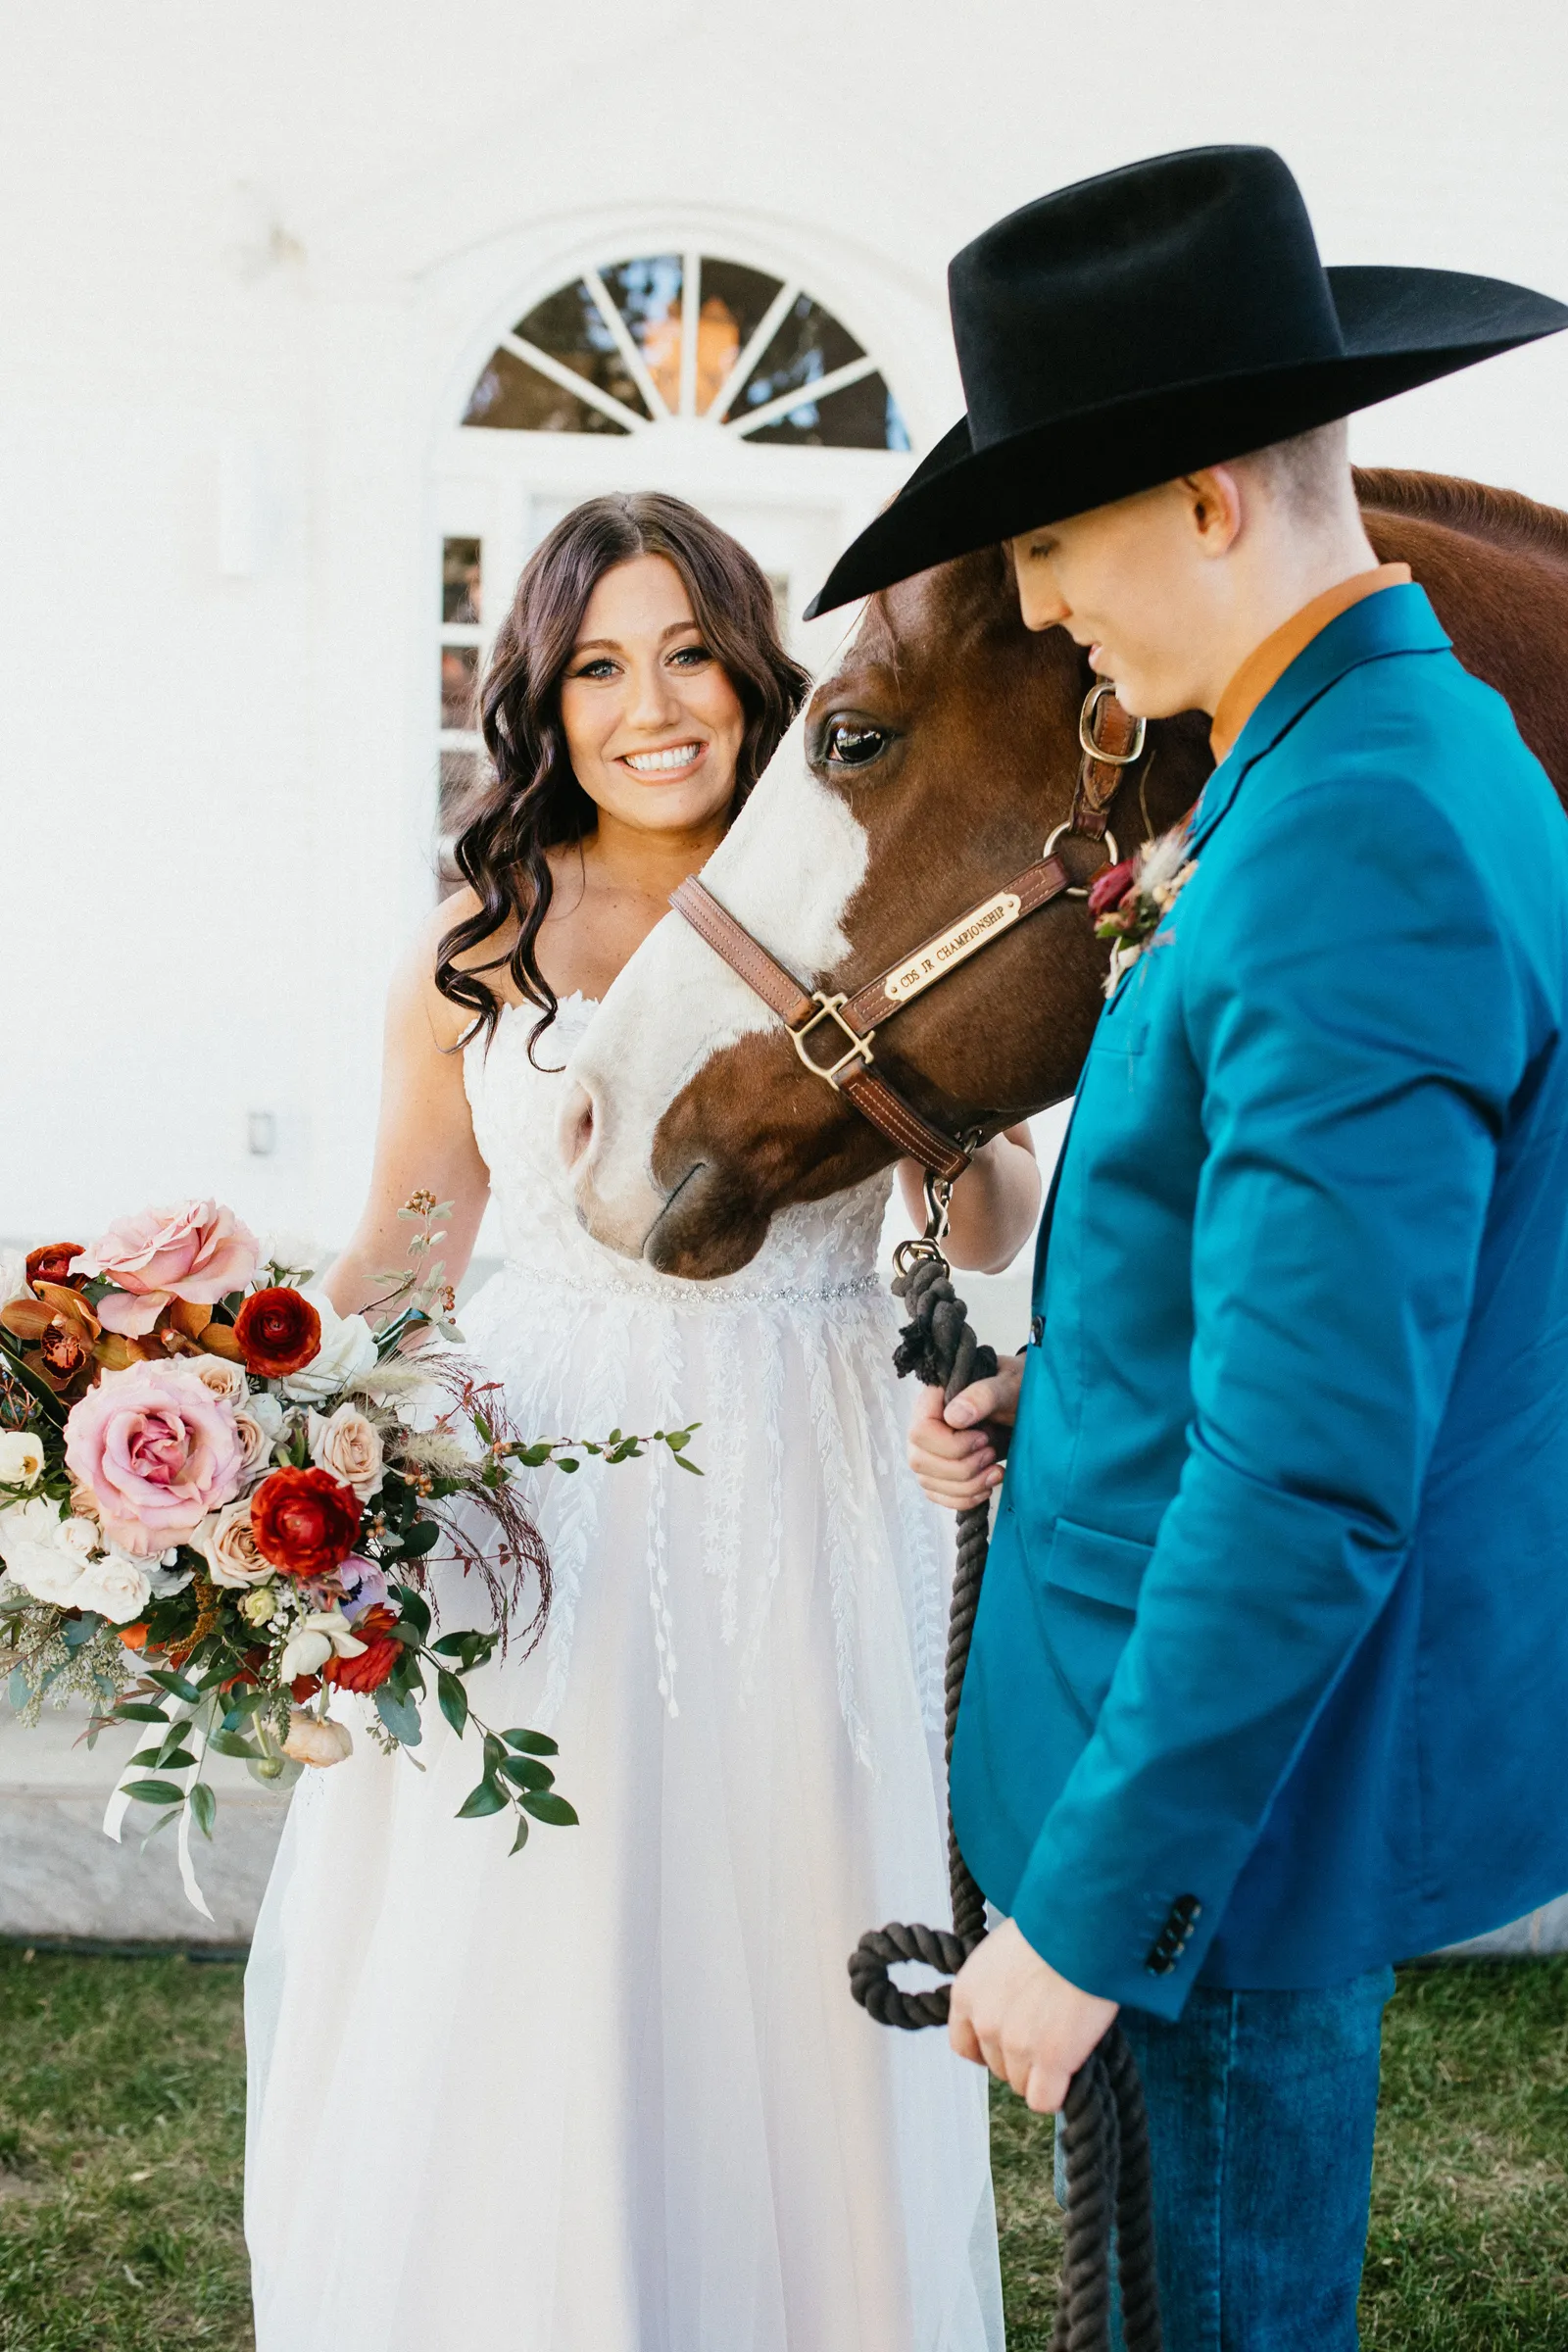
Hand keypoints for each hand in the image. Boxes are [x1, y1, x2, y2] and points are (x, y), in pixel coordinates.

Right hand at [906, 1353, 1023, 1510]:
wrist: (1024, 1407)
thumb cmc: (1016, 1389)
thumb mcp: (1009, 1385)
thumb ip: (983, 1395)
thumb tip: (954, 1417)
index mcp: (934, 1399)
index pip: (921, 1431)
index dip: (951, 1444)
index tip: (984, 1438)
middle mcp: (924, 1426)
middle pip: (920, 1461)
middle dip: (963, 1468)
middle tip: (992, 1452)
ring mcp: (928, 1451)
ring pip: (928, 1482)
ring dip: (968, 1486)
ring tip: (996, 1471)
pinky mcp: (938, 1472)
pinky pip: (937, 1496)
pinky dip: (964, 1499)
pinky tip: (986, 1487)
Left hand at [948, 1919, 1118, 2112]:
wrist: (1083, 1925)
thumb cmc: (1053, 1927)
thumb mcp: (1004, 1951)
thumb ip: (997, 1988)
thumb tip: (1011, 2011)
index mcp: (967, 1992)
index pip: (964, 2044)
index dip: (989, 2048)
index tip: (1012, 2039)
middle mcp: (984, 2021)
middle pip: (997, 2067)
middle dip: (1021, 2057)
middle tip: (1049, 2031)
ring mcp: (1015, 2043)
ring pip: (1021, 2086)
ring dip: (1042, 2073)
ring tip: (1065, 2041)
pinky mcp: (1049, 2060)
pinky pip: (1043, 2101)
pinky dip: (1057, 2094)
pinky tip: (1071, 2072)